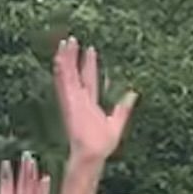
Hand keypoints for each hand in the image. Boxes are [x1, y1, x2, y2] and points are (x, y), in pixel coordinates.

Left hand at [0, 153, 50, 193]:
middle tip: (24, 154)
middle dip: (22, 172)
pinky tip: (45, 179)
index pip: (6, 189)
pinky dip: (43, 192)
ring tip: (32, 161)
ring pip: (31, 192)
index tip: (5, 161)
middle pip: (21, 187)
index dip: (5, 176)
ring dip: (32, 178)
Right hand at [51, 35, 133, 165]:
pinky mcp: (68, 102)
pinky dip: (61, 71)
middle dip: (74, 57)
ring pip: (67, 75)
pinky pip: (63, 83)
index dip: (89, 65)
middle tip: (72, 40)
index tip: (91, 50)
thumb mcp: (117, 122)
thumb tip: (133, 93)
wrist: (93, 153)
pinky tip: (59, 58)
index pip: (90, 79)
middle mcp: (79, 99)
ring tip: (64, 42)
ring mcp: (72, 100)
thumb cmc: (103, 145)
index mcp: (90, 103)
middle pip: (75, 73)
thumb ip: (124, 107)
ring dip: (66, 59)